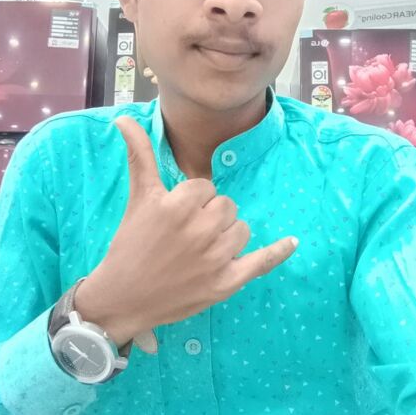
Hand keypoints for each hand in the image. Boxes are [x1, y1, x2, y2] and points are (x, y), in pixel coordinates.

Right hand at [75, 116, 297, 347]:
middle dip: (210, 217)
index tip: (174, 219)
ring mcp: (215, 257)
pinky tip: (292, 242)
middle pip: (226, 206)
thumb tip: (124, 117)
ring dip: (226, 236)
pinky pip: (261, 261)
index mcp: (177, 205)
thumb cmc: (129, 244)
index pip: (205, 188)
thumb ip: (139, 155)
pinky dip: (278, 252)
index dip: (192, 201)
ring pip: (241, 229)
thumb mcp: (138, 197)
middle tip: (185, 237)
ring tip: (199, 252)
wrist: (123, 297)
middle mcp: (199, 229)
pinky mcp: (225, 283)